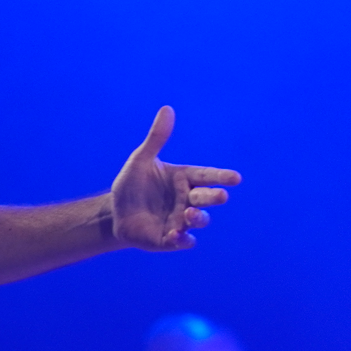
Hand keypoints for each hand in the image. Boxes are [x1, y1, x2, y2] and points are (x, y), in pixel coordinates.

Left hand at [109, 106, 241, 250]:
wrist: (114, 212)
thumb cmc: (132, 185)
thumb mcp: (140, 160)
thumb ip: (156, 138)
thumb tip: (167, 108)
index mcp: (184, 179)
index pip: (207, 176)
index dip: (221, 177)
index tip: (235, 178)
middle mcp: (187, 200)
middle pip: (206, 198)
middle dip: (214, 197)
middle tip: (221, 195)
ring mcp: (180, 220)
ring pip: (198, 220)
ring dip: (198, 218)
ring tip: (190, 214)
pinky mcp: (168, 239)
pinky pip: (181, 241)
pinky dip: (183, 240)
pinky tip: (179, 237)